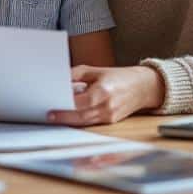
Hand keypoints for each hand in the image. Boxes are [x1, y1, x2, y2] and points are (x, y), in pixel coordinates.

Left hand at [47, 65, 165, 125]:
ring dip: (70, 121)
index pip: (80, 103)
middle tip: (49, 116)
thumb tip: (58, 80)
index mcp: (103, 91)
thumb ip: (75, 75)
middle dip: (64, 117)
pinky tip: (70, 118)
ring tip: (56, 117)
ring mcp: (110, 116)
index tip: (51, 109)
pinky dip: (80, 121)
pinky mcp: (111, 121)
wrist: (143, 86)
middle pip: (81, 116)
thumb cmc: (119, 76)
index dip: (65, 108)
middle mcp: (107, 106)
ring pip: (85, 122)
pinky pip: (92, 123)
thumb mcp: (95, 70)